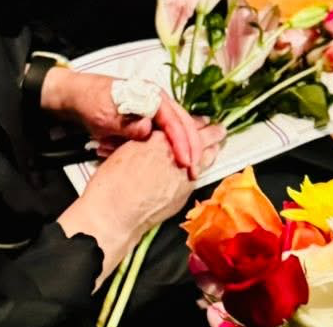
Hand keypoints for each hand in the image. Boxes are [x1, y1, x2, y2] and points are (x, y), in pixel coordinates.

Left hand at [41, 69, 208, 175]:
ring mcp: (154, 110)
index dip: (183, 142)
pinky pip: (164, 134)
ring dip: (184, 148)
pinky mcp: (148, 121)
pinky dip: (170, 147)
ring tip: (190, 170)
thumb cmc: (92, 102)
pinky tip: (174, 161)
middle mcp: (157, 100)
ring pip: (176, 130)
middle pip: (182, 123)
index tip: (187, 163)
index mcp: (150, 95)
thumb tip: (147, 129)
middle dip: (192, 147)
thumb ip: (127, 122)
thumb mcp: (106, 114)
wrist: (78, 96)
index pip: (174, 120)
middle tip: (194, 171)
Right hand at [58, 127, 225, 275]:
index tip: (201, 119)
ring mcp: (184, 177)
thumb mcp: (128, 147)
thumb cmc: (114, 182)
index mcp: (162, 139)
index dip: (196, 121)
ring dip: (212, 150)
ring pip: (206, 159)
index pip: (186, 124)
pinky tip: (201, 168)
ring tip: (217, 145)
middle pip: (204, 139)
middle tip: (219, 128)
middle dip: (213, 132)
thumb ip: (148, 139)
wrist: (115, 213)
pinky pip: (198, 177)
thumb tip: (157, 136)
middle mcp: (177, 156)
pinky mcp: (184, 195)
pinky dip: (202, 169)